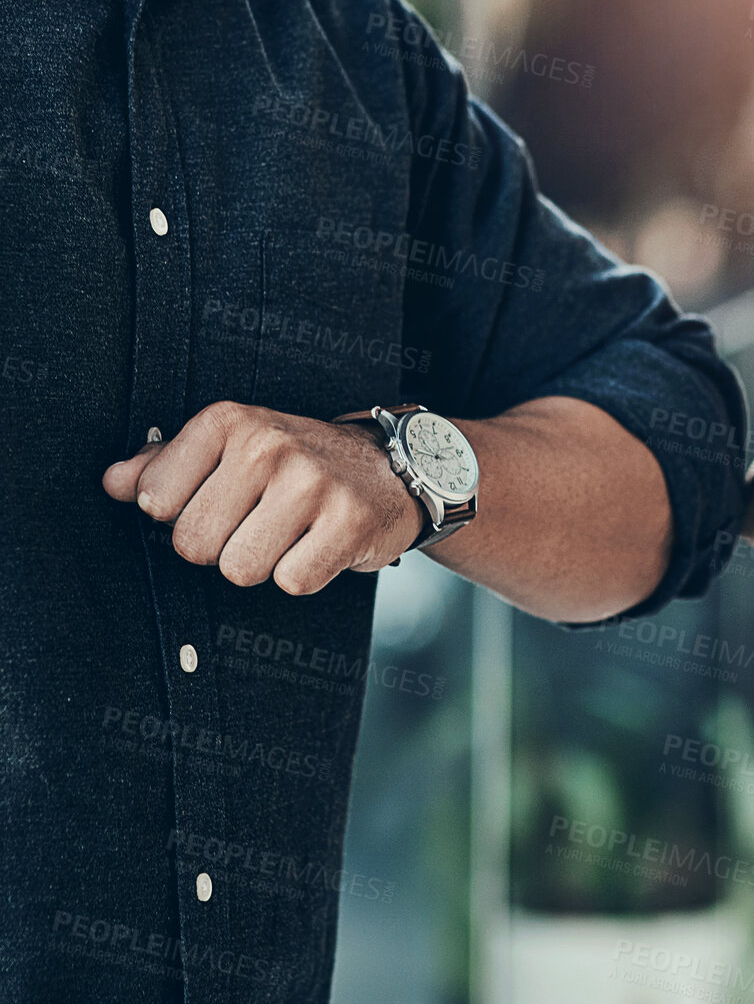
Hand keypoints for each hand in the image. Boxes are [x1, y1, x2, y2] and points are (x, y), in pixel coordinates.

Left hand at [101, 401, 423, 594]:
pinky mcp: (348, 523)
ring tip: (290, 533)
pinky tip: (320, 545)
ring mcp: (311, 483)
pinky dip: (305, 575)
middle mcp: (268, 445)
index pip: (155, 501)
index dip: (183, 515)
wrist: (392, 467)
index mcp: (228, 421)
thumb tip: (111, 483)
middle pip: (195, 544)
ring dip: (264, 564)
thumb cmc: (299, 462)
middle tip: (260, 521)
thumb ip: (165, 464)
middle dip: (223, 546)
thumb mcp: (232, 446)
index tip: (220, 501)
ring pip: (240, 569)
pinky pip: (292, 582)